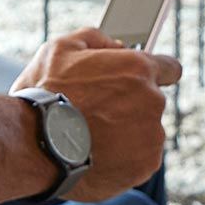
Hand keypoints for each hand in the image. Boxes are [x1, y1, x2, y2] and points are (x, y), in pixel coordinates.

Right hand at [15, 28, 178, 200]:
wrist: (34, 145)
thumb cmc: (44, 95)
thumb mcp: (60, 49)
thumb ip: (96, 40)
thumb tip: (117, 46)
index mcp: (138, 69)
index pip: (170, 68)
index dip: (156, 74)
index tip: (142, 83)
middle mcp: (153, 101)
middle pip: (152, 103)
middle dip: (131, 106)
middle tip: (97, 114)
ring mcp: (152, 135)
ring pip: (146, 132)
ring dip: (127, 134)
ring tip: (91, 137)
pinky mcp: (146, 165)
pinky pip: (140, 159)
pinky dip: (123, 159)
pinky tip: (96, 155)